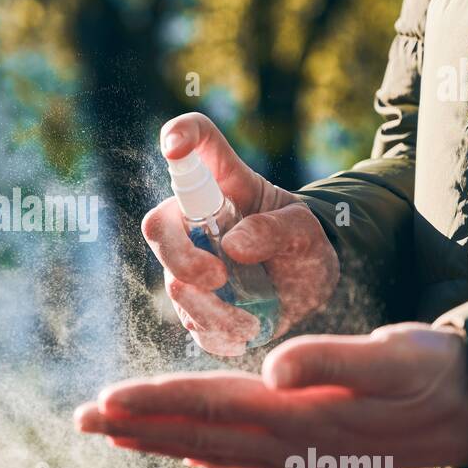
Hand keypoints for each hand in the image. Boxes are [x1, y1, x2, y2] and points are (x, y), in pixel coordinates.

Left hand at [74, 323, 467, 467]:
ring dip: (158, 440)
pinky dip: (206, 456)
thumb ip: (336, 359)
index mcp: (302, 413)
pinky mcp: (315, 453)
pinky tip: (184, 456)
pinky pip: (244, 461)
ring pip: (211, 448)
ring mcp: (302, 454)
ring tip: (113, 434)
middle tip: (80, 419)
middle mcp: (292, 440)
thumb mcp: (398, 355)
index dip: (156, 402)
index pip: (211, 405)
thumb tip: (275, 369)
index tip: (107, 400)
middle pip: (197, 432)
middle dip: (137, 424)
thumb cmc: (439, 371)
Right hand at [144, 112, 338, 355]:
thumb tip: (233, 247)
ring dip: (211, 309)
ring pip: (175, 284)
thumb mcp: (306, 230)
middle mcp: (195, 221)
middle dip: (182, 258)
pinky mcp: (195, 305)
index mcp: (224, 184)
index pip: (195, 141)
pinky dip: (219, 332)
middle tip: (219, 278)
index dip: (179, 135)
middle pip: (158, 226)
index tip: (174, 147)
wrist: (309, 288)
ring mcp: (189, 263)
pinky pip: (191, 323)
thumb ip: (276, 230)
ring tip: (251, 320)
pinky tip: (245, 330)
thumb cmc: (305, 244)